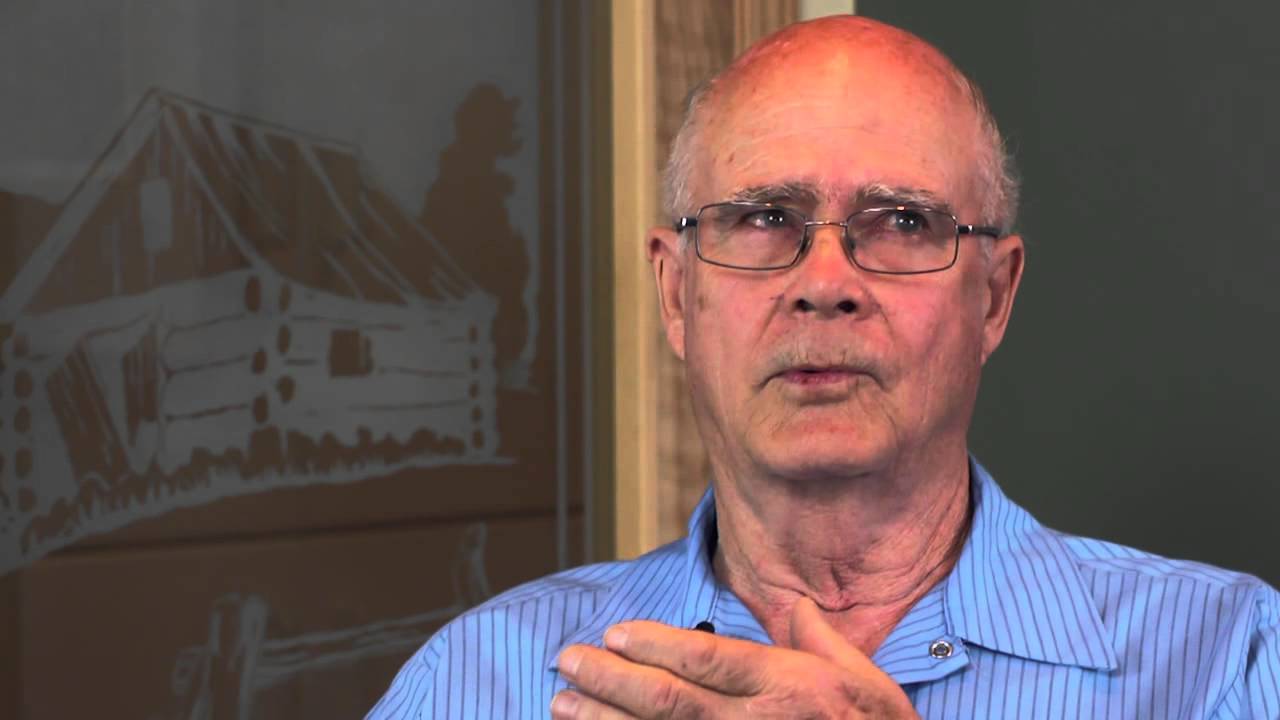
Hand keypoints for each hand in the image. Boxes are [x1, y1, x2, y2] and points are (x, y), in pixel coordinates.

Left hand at [552, 597, 918, 718]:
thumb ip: (824, 641)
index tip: (615, 632)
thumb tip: (797, 605)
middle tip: (569, 660)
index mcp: (788, 687)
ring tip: (561, 702)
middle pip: (667, 699)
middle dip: (610, 678)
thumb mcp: (869, 683)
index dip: (654, 644)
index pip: (708, 659)